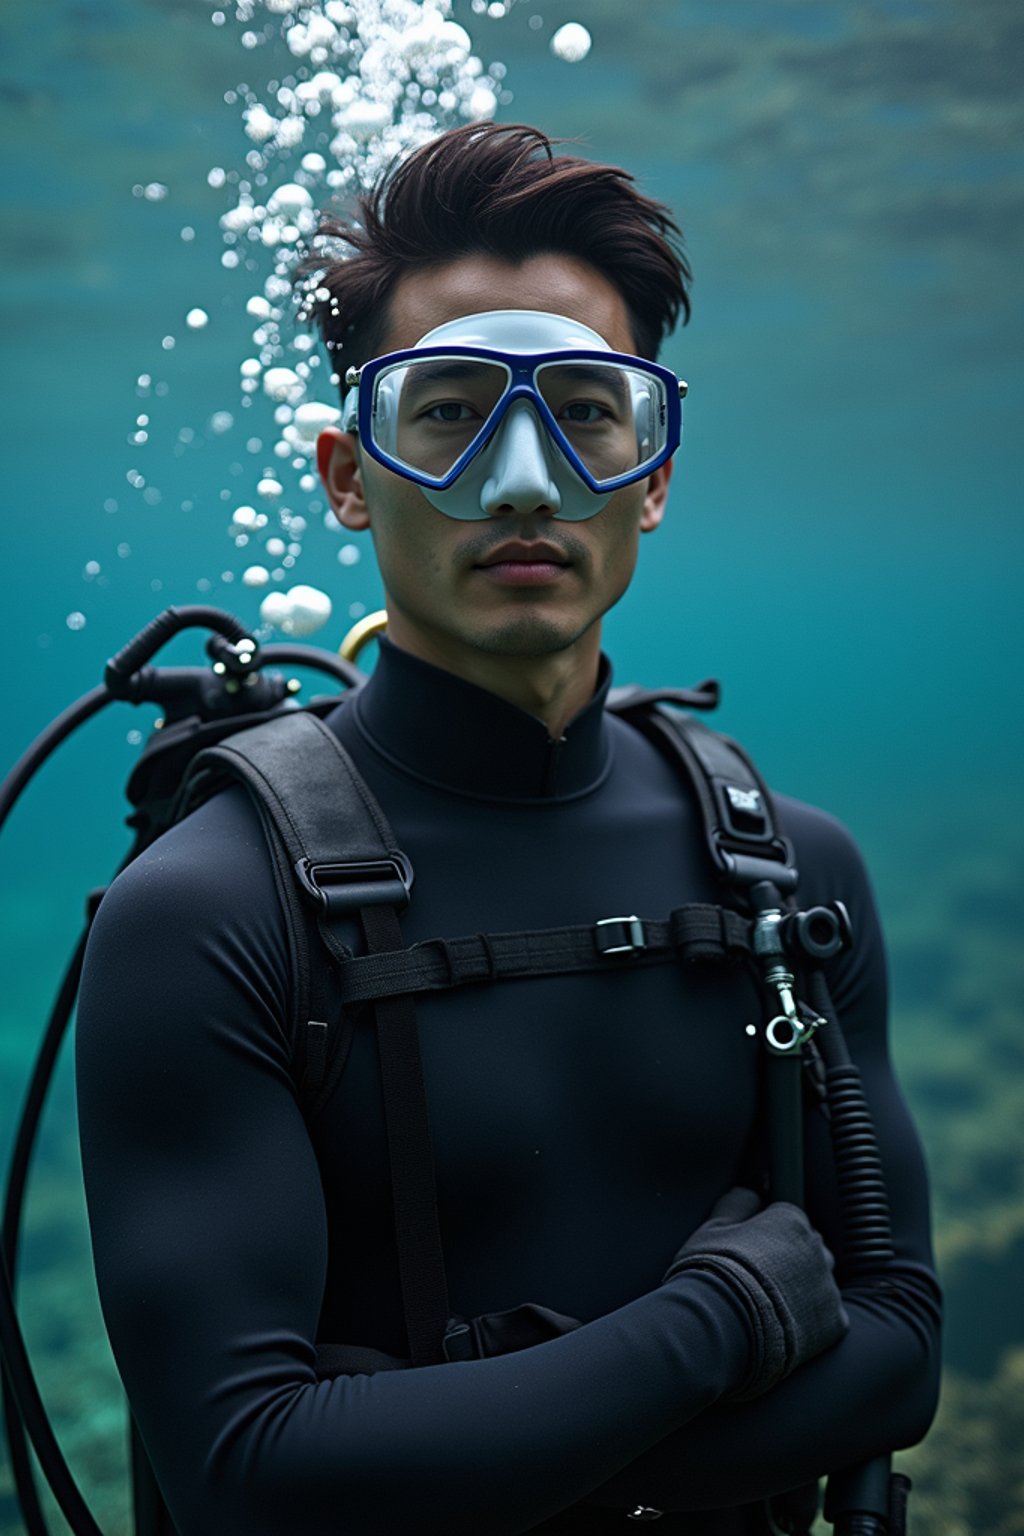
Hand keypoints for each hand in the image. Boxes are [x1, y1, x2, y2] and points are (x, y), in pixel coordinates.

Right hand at [664, 1187, 848, 1400]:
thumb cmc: (712, 1273)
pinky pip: (828, 1315)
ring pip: (820, 1280)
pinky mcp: (834, 1322)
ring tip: (770, 1306)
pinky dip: (811, 1320)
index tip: (753, 1251)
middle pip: (808, 1247)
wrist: (721, 1326)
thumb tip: (749, 1194)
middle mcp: (817, 1247)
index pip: (789, 1217)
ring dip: (803, 1288)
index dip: (769, 1234)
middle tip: (759, 1279)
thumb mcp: (712, 1228)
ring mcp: (828, 1285)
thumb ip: (737, 1203)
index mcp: (790, 1220)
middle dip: (790, 1258)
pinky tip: (783, 1326)